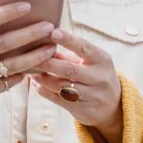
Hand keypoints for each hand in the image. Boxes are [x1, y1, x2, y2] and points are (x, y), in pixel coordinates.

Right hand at [0, 2, 57, 107]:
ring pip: (17, 64)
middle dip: (33, 33)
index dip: (9, 11)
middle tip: (50, 26)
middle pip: (10, 41)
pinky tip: (36, 67)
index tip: (27, 5)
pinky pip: (12, 80)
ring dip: (37, 55)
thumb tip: (11, 14)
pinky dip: (25, 73)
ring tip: (52, 47)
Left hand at [31, 28, 122, 142]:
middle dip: (48, 63)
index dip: (68, 40)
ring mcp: (92, 96)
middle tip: (31, 56)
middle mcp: (99, 78)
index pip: (84, 48)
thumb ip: (68, 55)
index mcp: (102, 60)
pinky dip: (44, 91)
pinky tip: (36, 84)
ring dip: (42, 78)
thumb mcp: (89, 62)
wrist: (113, 105)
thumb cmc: (95, 75)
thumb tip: (43, 43)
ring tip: (29, 70)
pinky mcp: (83, 110)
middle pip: (69, 70)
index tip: (53, 32)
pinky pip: (59, 100)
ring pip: (61, 86)